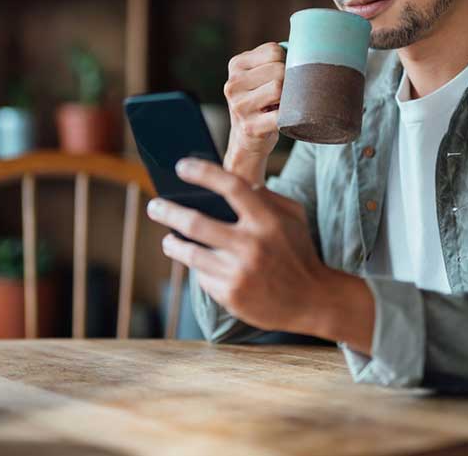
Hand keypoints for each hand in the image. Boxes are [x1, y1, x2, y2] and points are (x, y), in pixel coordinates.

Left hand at [146, 157, 329, 334]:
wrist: (312, 300)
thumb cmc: (300, 252)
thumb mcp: (294, 217)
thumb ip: (267, 197)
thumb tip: (234, 184)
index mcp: (267, 220)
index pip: (231, 186)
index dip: (203, 173)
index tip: (182, 166)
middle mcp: (251, 245)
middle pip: (196, 222)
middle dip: (169, 211)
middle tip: (155, 204)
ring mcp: (239, 273)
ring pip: (191, 254)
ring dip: (174, 243)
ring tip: (169, 238)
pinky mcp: (231, 296)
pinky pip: (203, 277)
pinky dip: (198, 268)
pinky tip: (199, 264)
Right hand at [223, 42, 285, 161]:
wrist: (246, 139)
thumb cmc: (261, 100)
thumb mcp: (258, 75)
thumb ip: (274, 58)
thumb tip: (306, 45)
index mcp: (236, 65)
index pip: (274, 50)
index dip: (286, 62)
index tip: (282, 76)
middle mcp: (233, 84)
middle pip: (278, 69)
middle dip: (289, 80)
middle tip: (284, 93)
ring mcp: (239, 106)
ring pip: (278, 88)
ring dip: (288, 97)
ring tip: (282, 104)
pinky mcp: (251, 127)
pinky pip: (280, 114)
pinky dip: (288, 115)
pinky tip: (284, 118)